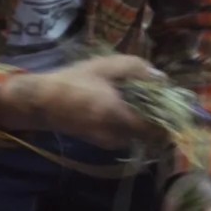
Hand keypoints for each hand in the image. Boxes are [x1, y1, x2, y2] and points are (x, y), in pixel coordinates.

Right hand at [0, 55, 162, 148]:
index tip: (168, 99)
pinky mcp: (103, 143)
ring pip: (139, 135)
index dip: (167, 115)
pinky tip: (121, 106)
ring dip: (143, 119)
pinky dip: (130, 123)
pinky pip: (126, 135)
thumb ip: (136, 68)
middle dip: (156, 116)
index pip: (157, 127)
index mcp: (118, 115)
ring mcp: (110, 142)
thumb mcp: (105, 66)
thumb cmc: (73, 81)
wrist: (42, 103)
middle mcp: (117, 135)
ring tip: (136, 99)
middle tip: (154, 97)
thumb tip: (161, 78)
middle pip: (150, 133)